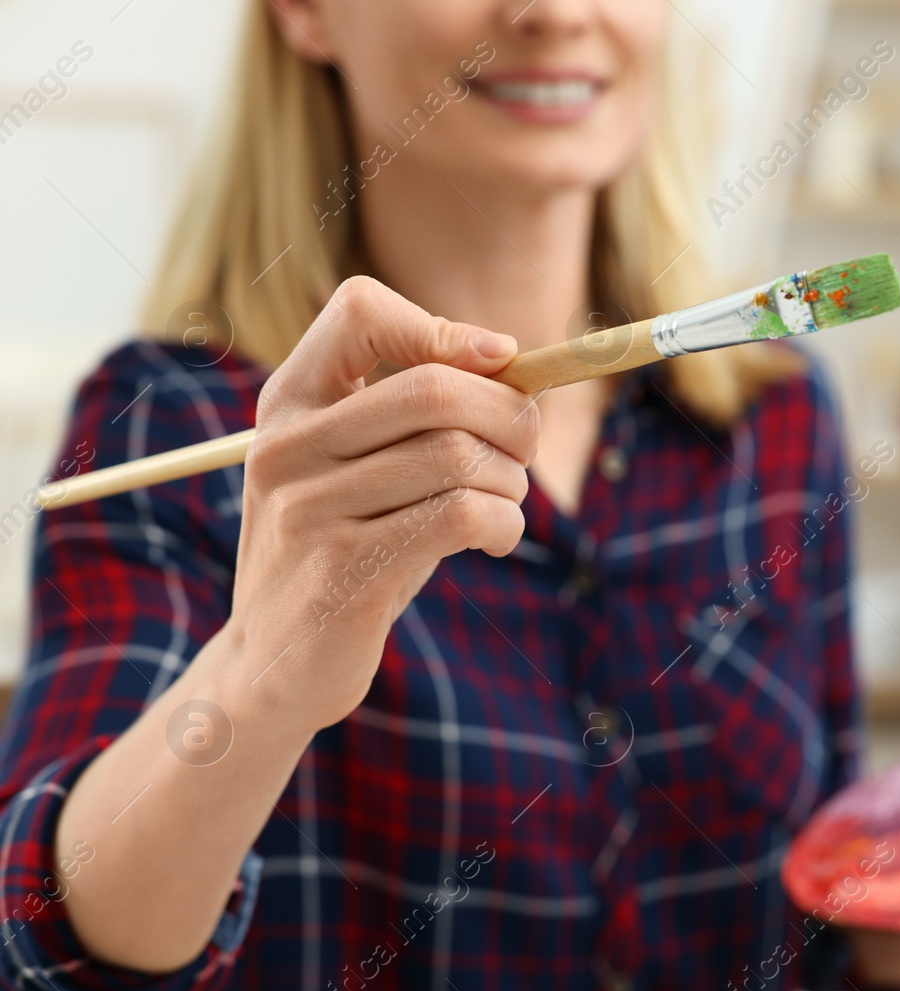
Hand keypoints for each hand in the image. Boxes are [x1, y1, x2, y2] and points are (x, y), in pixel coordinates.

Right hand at [226, 276, 538, 730]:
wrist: (272, 666)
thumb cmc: (343, 549)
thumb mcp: (353, 469)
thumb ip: (411, 413)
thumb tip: (510, 360)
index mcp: (288, 404)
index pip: (360, 311)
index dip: (445, 329)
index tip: (499, 362)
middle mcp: (288, 447)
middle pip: (434, 389)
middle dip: (510, 414)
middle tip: (524, 448)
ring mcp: (310, 511)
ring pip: (458, 456)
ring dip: (511, 480)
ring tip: (505, 503)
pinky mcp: (346, 573)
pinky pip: (461, 516)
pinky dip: (504, 523)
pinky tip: (498, 539)